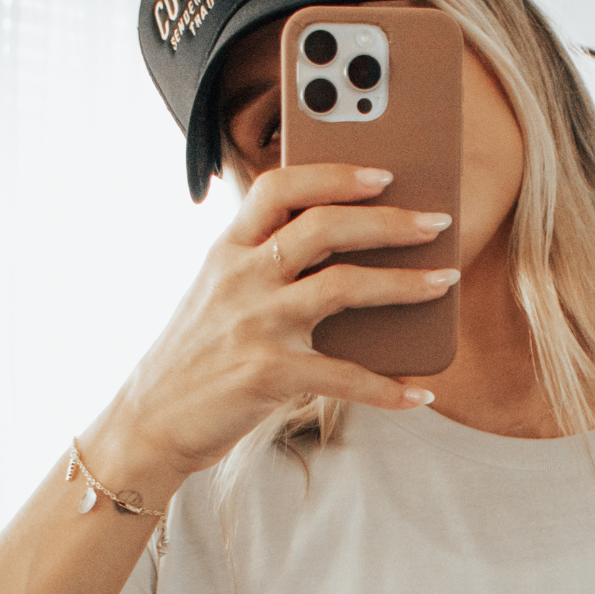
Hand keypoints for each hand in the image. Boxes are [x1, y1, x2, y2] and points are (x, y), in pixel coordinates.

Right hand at [94, 163, 456, 482]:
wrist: (151, 421)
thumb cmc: (196, 359)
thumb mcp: (218, 296)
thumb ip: (264, 271)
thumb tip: (345, 263)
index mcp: (228, 250)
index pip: (280, 187)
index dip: (334, 174)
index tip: (381, 172)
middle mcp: (242, 277)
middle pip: (325, 227)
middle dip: (389, 220)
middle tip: (437, 222)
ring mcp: (256, 323)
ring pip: (344, 287)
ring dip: (405, 284)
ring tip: (443, 282)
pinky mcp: (269, 374)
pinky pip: (346, 377)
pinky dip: (390, 388)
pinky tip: (421, 392)